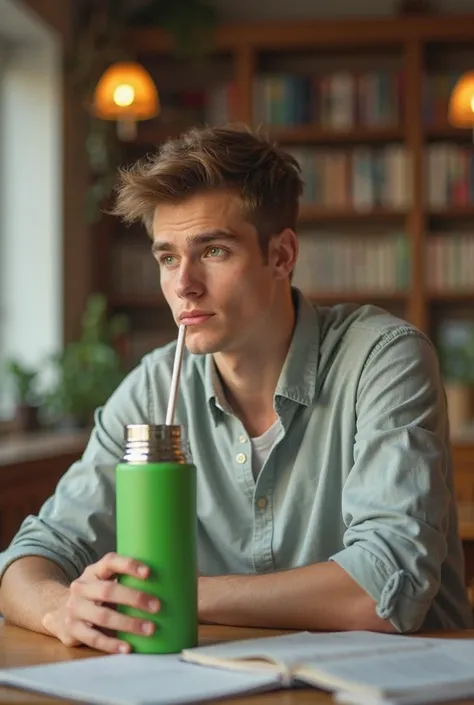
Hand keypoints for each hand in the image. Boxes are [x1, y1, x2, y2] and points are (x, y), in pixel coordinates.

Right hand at [41, 552, 159, 652]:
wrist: (60, 611)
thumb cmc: (97, 595)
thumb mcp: (106, 581)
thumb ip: (127, 580)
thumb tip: (170, 583)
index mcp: (94, 571)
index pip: (110, 561)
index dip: (129, 565)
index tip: (148, 573)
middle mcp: (81, 586)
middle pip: (108, 590)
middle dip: (135, 598)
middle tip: (157, 606)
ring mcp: (74, 608)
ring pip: (102, 616)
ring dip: (128, 624)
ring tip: (150, 629)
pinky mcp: (72, 629)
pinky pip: (93, 638)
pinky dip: (112, 644)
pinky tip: (128, 648)